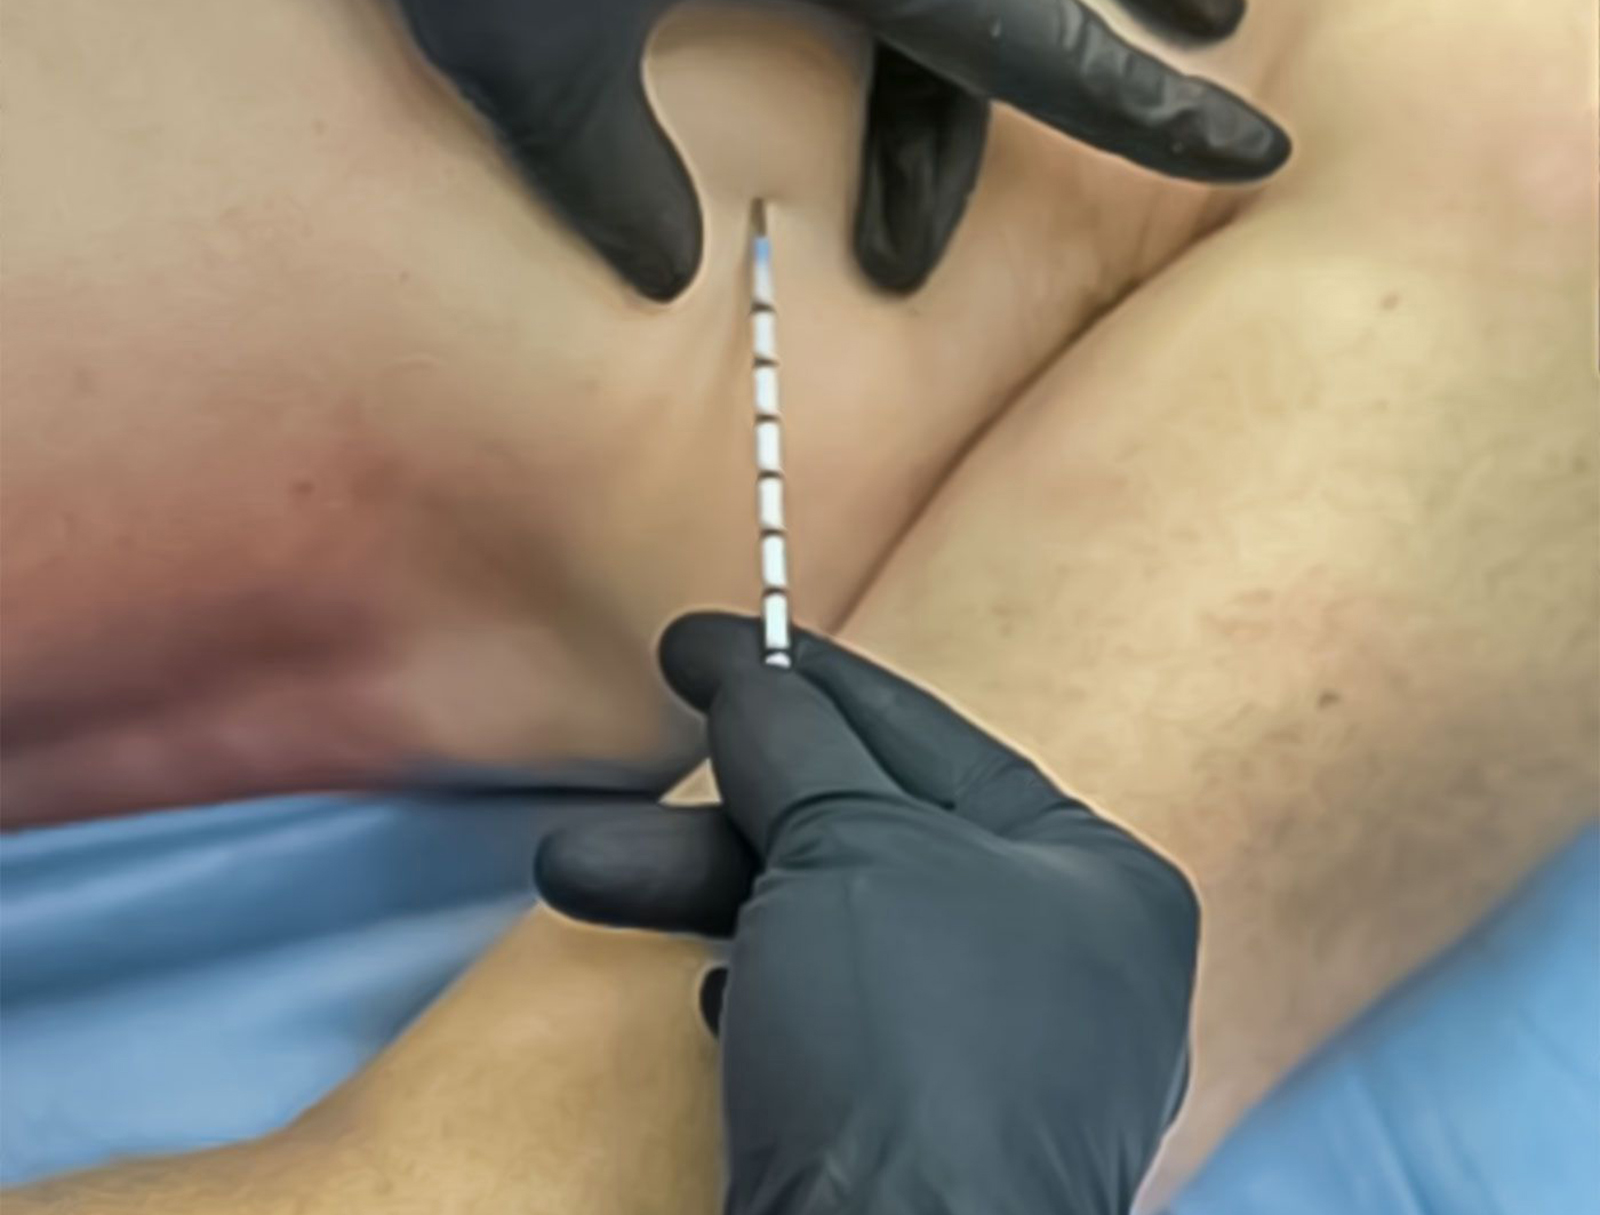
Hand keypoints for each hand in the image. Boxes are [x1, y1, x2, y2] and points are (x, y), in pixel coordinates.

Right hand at [537, 615, 1199, 1214]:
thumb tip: (749, 674)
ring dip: (702, 889)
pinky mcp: (918, 1142)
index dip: (801, 672)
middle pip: (864, 829)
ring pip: (828, 924)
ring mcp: (992, 1062)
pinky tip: (711, 1005)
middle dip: (729, 792)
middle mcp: (1060, 966)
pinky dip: (754, 991)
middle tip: (645, 718)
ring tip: (579, 873)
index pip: (923, 735)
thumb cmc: (906, 1049)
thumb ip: (795, 743)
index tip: (700, 635)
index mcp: (1094, 880)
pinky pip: (823, 1021)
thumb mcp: (849, 848)